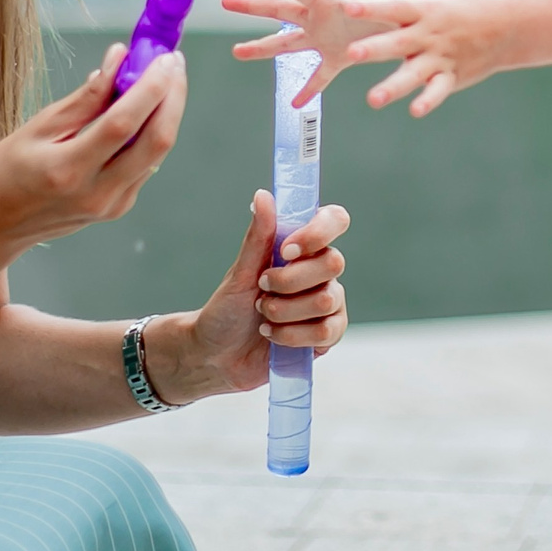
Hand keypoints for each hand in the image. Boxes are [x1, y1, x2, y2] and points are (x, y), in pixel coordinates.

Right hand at [0, 45, 187, 285]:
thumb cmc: (4, 172)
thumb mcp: (36, 127)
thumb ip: (85, 98)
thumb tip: (119, 59)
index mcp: (68, 171)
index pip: (124, 125)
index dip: (151, 88)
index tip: (163, 56)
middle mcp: (97, 194)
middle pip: (156, 142)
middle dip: (173, 96)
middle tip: (172, 61)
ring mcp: (111, 206)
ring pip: (157, 153)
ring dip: (167, 111)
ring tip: (162, 75)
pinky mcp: (118, 208)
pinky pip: (145, 164)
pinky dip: (151, 131)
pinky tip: (146, 106)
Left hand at [157, 191, 351, 399]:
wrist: (217, 355)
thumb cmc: (227, 309)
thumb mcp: (240, 273)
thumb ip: (258, 236)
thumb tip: (264, 195)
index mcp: (302, 247)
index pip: (335, 220)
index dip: (318, 232)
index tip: (286, 250)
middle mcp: (319, 271)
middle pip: (332, 263)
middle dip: (289, 281)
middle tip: (262, 288)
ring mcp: (327, 303)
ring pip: (327, 300)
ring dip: (285, 311)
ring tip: (263, 315)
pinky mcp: (325, 335)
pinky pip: (328, 332)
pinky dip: (293, 335)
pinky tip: (273, 336)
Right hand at [220, 0, 399, 101]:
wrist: (412, 18)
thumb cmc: (405, 1)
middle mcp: (322, 16)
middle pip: (280, 10)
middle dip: (252, 6)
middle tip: (224, 1)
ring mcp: (326, 37)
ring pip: (287, 44)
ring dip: (262, 49)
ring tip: (237, 52)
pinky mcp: (339, 57)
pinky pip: (319, 76)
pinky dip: (309, 89)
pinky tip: (294, 103)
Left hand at [339, 0, 512, 116]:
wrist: (508, 27)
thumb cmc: (471, 3)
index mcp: (424, 11)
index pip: (393, 8)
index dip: (370, 8)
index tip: (347, 6)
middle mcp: (430, 35)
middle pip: (398, 43)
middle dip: (374, 49)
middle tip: (351, 53)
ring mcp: (441, 57)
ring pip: (414, 74)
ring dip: (394, 86)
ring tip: (373, 99)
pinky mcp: (451, 75)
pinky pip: (438, 90)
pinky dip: (428, 100)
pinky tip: (414, 110)